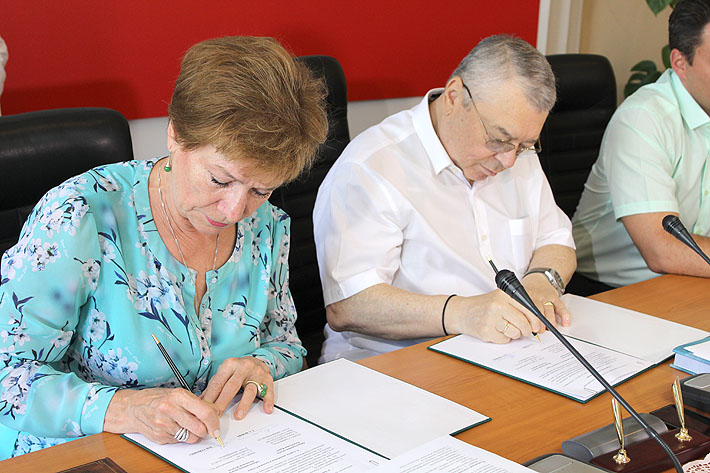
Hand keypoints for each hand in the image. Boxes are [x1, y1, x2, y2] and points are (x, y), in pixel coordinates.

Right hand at [104, 387, 220, 444]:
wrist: (133, 408)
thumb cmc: (157, 399)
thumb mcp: (178, 394)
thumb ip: (196, 402)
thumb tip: (215, 411)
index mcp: (178, 396)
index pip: (205, 412)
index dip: (214, 422)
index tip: (217, 428)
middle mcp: (170, 409)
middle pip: (199, 427)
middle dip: (205, 430)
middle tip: (203, 428)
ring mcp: (163, 424)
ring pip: (190, 437)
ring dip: (192, 435)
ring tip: (185, 426)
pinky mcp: (159, 436)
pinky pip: (178, 441)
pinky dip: (180, 437)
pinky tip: (173, 428)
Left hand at [201, 357, 273, 419]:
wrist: (256, 360)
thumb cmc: (237, 369)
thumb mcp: (223, 373)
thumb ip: (213, 386)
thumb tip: (199, 401)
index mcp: (229, 365)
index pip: (218, 383)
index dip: (211, 398)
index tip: (205, 411)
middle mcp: (243, 367)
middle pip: (232, 387)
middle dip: (223, 402)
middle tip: (216, 416)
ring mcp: (256, 373)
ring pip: (250, 390)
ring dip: (244, 404)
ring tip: (238, 416)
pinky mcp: (267, 379)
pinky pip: (268, 391)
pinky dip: (267, 401)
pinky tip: (266, 409)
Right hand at [446, 289, 540, 342]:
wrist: (461, 312)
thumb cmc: (483, 306)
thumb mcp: (499, 299)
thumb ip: (516, 305)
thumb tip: (536, 320)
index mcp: (503, 295)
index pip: (527, 308)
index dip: (535, 319)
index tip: (537, 325)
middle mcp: (497, 305)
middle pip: (523, 322)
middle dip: (527, 330)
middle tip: (525, 331)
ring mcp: (491, 319)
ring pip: (515, 333)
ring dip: (515, 334)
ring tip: (506, 329)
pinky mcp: (486, 331)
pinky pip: (504, 340)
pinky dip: (503, 338)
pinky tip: (496, 331)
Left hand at [521, 272, 570, 328]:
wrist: (536, 278)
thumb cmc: (527, 292)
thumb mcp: (520, 298)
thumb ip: (521, 310)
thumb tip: (522, 327)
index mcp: (524, 297)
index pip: (527, 310)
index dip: (530, 320)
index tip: (531, 329)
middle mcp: (535, 296)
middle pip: (538, 311)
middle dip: (540, 323)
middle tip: (540, 331)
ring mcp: (546, 296)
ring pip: (549, 310)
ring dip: (551, 321)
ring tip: (551, 329)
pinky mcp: (555, 296)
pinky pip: (560, 306)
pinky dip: (564, 315)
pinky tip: (565, 322)